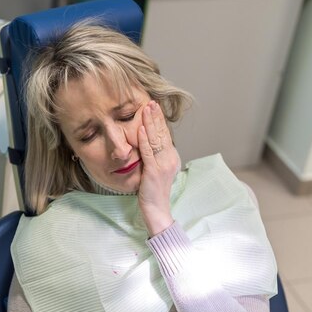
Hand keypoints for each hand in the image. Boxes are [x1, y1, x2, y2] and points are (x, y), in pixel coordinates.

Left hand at [137, 101, 179, 235]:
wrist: (157, 209)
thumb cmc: (153, 192)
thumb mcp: (155, 170)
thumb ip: (154, 157)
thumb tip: (148, 143)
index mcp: (172, 158)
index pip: (165, 135)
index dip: (160, 120)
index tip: (155, 107)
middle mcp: (170, 159)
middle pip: (162, 134)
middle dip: (156, 117)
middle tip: (151, 101)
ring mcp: (163, 165)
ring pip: (155, 140)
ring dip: (150, 123)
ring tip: (146, 109)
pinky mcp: (153, 171)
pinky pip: (148, 152)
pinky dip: (143, 140)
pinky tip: (139, 128)